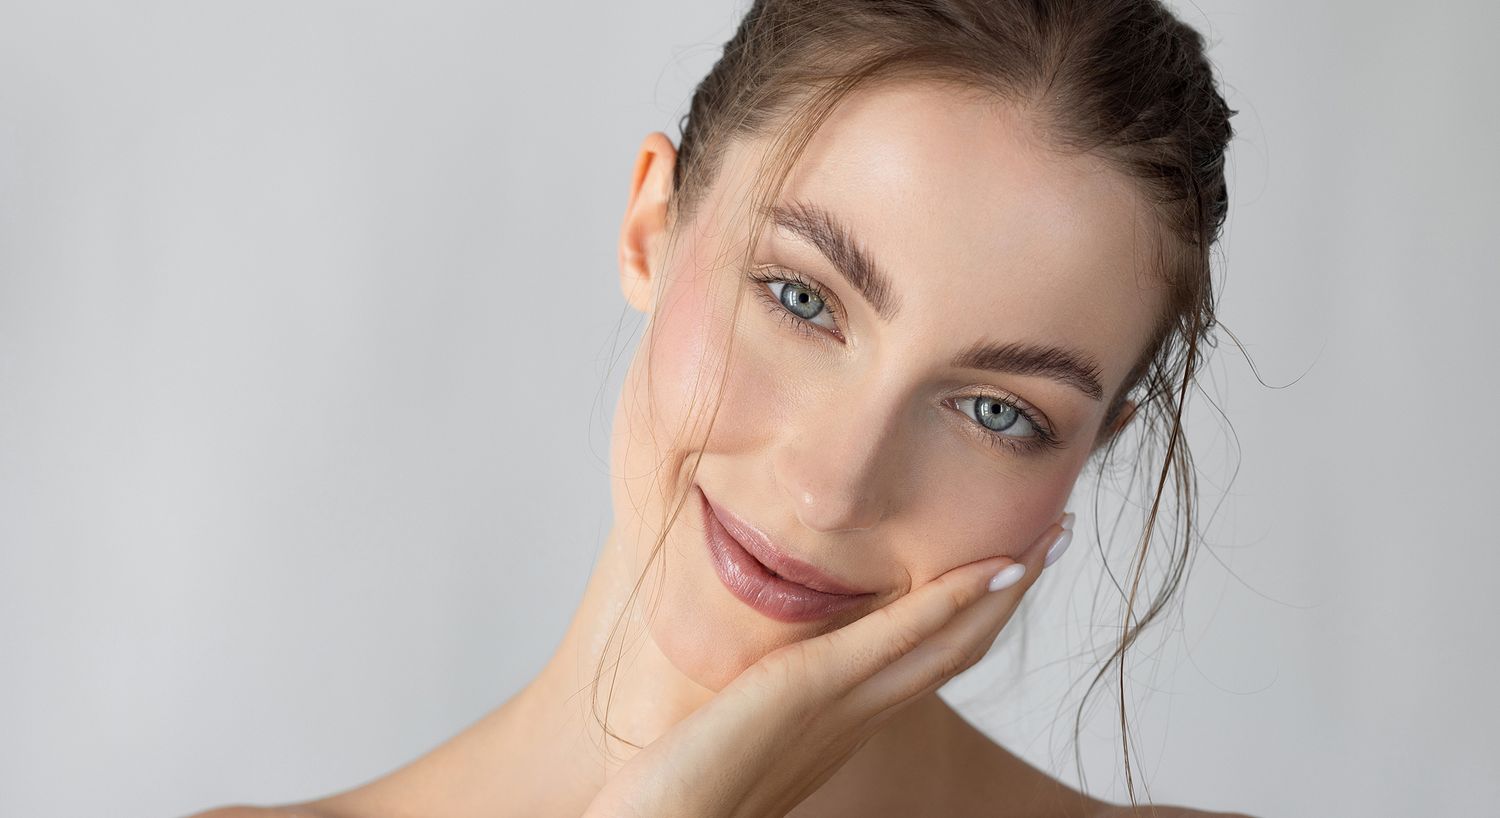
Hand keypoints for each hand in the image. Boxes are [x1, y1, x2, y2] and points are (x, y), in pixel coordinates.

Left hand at [580, 513, 1073, 817]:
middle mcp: (859, 715)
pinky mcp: (809, 689)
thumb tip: (766, 663)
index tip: (1013, 561)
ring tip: (1047, 537)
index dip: (979, 610)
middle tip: (1056, 536)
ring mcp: (841, 704)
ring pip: (947, 641)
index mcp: (845, 720)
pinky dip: (946, 602)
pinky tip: (988, 568)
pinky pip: (894, 640)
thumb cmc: (680, 784)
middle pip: (959, 646)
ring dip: (1004, 588)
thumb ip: (769, 692)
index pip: (930, 656)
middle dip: (1013, 592)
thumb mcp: (738, 722)